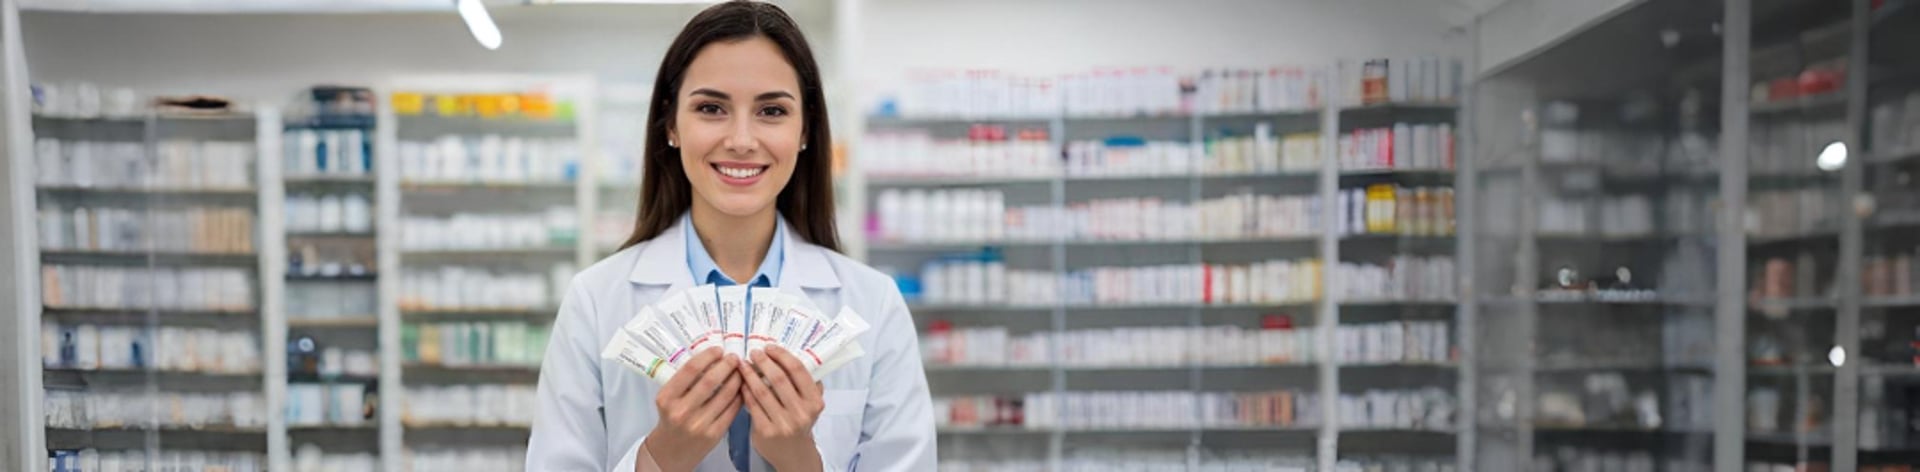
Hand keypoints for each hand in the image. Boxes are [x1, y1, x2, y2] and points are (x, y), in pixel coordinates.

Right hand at [639, 348, 741, 471]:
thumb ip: (685, 381)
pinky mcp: (713, 434)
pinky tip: (742, 388)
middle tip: (734, 358)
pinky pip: (732, 409)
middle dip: (727, 365)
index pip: (690, 369)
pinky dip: (740, 395)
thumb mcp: (669, 398)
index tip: (718, 350)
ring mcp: (698, 424)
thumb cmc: (671, 419)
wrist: (671, 450)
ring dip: (737, 379)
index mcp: (667, 398)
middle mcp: (681, 411)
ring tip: (741, 370)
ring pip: (726, 394)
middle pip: (710, 380)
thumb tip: (713, 357)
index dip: (708, 356)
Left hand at [738, 346, 824, 471]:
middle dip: (764, 362)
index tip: (770, 347)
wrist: (793, 454)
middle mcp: (801, 413)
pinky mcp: (766, 431)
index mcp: (814, 402)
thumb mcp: (810, 404)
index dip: (782, 356)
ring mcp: (783, 424)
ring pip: (762, 391)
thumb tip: (789, 355)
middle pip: (779, 379)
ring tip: (742, 364)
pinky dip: (745, 392)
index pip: (798, 371)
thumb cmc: (799, 422)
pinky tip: (741, 383)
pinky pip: (752, 406)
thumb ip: (806, 384)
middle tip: (753, 352)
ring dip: (750, 374)